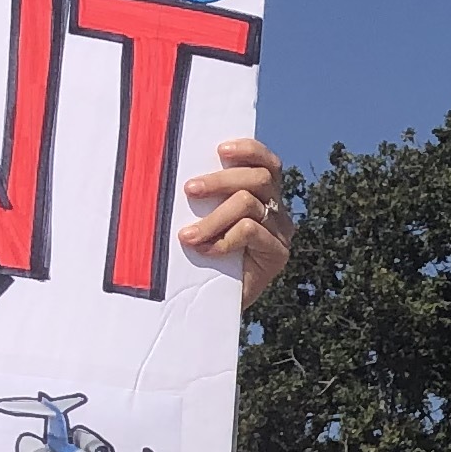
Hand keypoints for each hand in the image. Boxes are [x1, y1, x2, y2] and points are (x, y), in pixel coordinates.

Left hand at [180, 137, 292, 302]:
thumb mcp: (202, 217)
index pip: (267, 162)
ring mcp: (280, 231)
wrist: (215, 302)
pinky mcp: (278, 254)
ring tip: (187, 235)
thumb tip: (170, 168)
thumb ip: (203, 195)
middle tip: (189, 189)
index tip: (220, 149)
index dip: (248, 150)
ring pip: (250, 203)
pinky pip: (250, 231)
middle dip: (221, 179)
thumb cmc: (202, 255)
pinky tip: (206, 252)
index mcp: (263, 193)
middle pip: (259, 178)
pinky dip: (223, 239)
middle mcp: (277, 209)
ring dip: (213, 217)